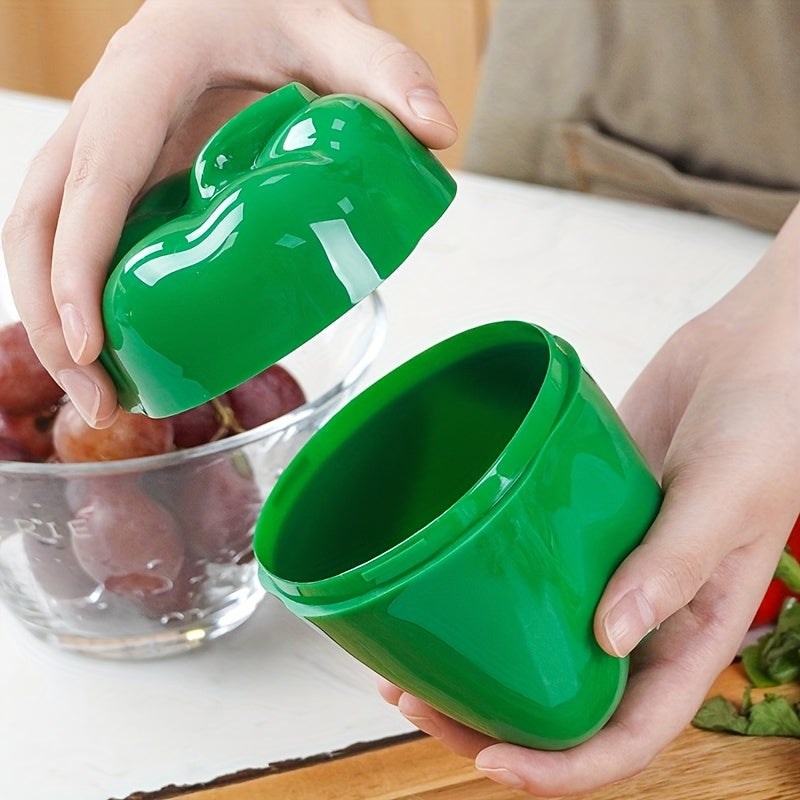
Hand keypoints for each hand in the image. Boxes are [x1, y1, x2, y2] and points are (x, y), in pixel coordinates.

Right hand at [1, 0, 456, 426]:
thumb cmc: (275, 6)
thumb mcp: (332, 28)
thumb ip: (386, 73)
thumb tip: (437, 134)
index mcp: (145, 75)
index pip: (97, 178)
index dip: (79, 264)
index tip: (93, 346)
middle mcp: (105, 113)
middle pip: (35, 219)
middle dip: (49, 314)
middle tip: (96, 396)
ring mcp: (107, 147)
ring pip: (38, 234)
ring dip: (52, 319)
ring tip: (102, 397)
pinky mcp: (125, 176)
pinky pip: (79, 239)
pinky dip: (82, 300)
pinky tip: (120, 352)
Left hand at [379, 203, 799, 796]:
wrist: (749, 353)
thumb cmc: (770, 420)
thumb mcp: (731, 496)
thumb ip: (675, 565)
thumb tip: (608, 638)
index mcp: (693, 630)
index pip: (630, 730)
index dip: (565, 765)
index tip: (495, 760)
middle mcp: (645, 611)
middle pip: (567, 696)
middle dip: (493, 719)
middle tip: (419, 700)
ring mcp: (608, 567)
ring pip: (540, 638)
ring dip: (480, 659)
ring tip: (408, 656)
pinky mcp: (581, 523)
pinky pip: (531, 571)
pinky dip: (490, 587)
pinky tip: (445, 578)